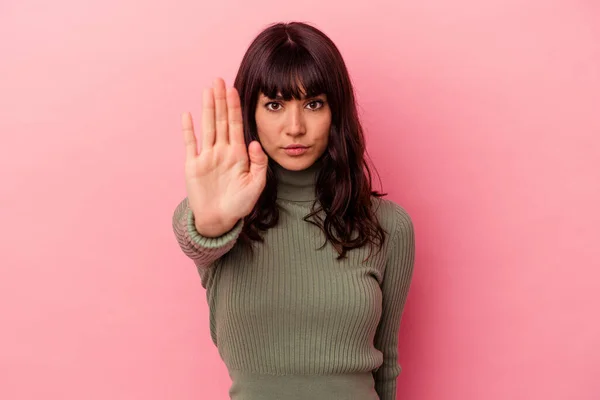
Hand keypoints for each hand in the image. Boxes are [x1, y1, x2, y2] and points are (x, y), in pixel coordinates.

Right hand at [182, 78, 267, 236]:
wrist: (220, 220)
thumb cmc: (240, 204)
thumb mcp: (256, 186)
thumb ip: (259, 164)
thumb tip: (255, 143)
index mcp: (238, 154)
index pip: (236, 125)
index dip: (234, 107)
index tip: (234, 89)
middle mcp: (222, 151)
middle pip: (220, 120)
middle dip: (220, 100)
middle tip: (219, 80)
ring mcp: (207, 157)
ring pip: (207, 127)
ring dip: (206, 108)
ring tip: (207, 90)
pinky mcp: (193, 166)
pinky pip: (190, 144)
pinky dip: (188, 130)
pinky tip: (188, 115)